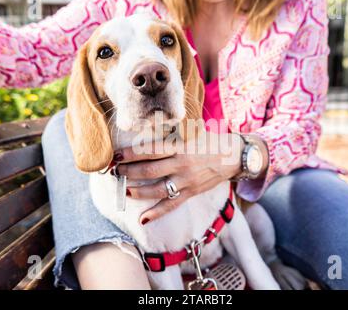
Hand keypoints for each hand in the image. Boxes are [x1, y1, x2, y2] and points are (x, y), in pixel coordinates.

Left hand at [115, 132, 245, 223]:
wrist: (232, 156)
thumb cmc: (208, 141)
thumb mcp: (190, 132)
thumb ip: (170, 133)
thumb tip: (146, 130)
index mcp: (180, 146)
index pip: (150, 150)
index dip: (131, 153)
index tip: (116, 155)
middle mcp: (182, 164)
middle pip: (149, 170)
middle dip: (129, 171)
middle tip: (115, 172)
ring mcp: (186, 181)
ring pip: (157, 189)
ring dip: (137, 191)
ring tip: (124, 189)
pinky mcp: (191, 193)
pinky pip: (171, 205)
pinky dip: (157, 213)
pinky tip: (143, 218)